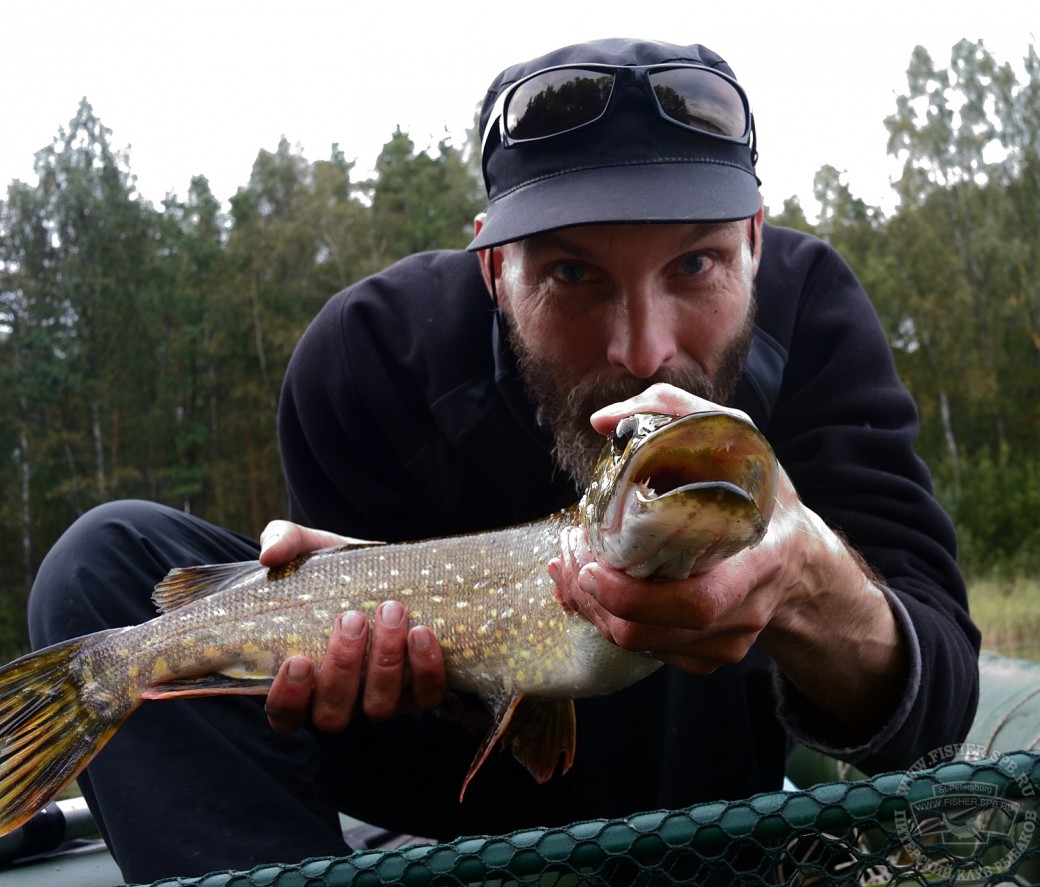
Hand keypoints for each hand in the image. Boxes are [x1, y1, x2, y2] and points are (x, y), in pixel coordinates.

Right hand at [259, 520, 448, 733]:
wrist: (386, 570)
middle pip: (332, 714)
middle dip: (343, 667)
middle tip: (352, 617)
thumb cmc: (333, 572)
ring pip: (379, 707)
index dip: (289, 698)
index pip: (284, 714)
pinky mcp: (420, 691)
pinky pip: (427, 696)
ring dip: (385, 662)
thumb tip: (269, 555)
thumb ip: (282, 543)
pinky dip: (427, 669)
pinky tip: (423, 633)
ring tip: (391, 612)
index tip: (298, 660)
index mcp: (301, 682)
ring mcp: (380, 699)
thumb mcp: (306, 550)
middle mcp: (338, 701)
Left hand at [549, 382, 906, 735]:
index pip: (697, 602)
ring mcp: (727, 641)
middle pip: (649, 631)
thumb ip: (670, 411)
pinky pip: (643, 649)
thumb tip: (602, 421)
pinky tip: (590, 584)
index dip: (634, 596)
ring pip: (637, 644)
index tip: (592, 567)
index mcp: (759, 562)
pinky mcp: (708, 656)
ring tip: (570, 561)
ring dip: (588, 606)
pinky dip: (604, 618)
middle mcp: (745, 611)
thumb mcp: (735, 437)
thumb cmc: (761, 493)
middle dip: (591, 598)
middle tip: (567, 552)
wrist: (796, 559)